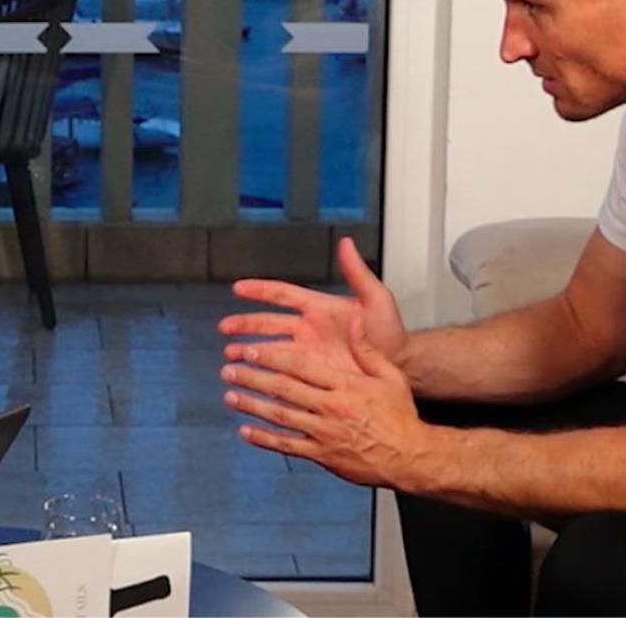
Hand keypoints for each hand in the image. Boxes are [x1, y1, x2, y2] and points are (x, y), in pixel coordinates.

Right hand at [218, 237, 406, 367]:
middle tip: (224, 329)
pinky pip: (281, 375)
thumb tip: (346, 243)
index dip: (260, 290)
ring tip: (230, 358)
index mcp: (317, 308)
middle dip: (244, 325)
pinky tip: (248, 382)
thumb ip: (357, 273)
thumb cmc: (390, 333)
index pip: (282, 294)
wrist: (401, 367)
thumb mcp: (376, 299)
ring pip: (269, 351)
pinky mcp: (310, 377)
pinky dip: (263, 377)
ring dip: (248, 352)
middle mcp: (307, 330)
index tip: (238, 288)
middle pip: (267, 324)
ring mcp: (306, 354)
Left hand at [220, 313, 430, 488]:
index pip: (300, 366)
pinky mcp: (322, 455)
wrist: (411, 457)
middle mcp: (330, 408)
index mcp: (345, 385)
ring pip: (280, 416)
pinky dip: (264, 439)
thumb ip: (367, 348)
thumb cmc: (401, 416)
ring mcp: (324, 433)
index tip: (251, 350)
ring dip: (252, 405)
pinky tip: (245, 431)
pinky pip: (287, 446)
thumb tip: (355, 318)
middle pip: (283, 389)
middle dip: (253, 377)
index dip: (271, 357)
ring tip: (230, 395)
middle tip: (230, 368)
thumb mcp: (390, 375)